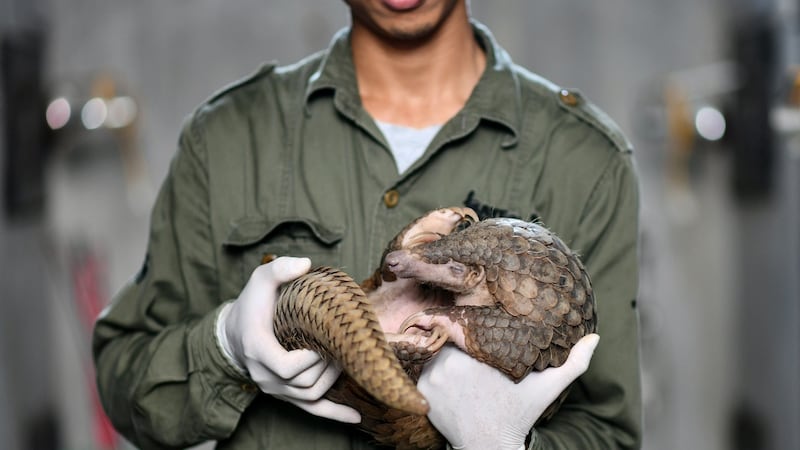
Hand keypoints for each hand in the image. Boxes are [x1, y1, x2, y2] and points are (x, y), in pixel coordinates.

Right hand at [219, 256, 360, 422]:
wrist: (237, 331)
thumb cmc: (253, 304)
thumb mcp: (260, 279)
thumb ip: (279, 268)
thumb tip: (304, 264)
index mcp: (257, 348)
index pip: (284, 367)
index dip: (308, 359)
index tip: (321, 342)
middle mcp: (264, 375)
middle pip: (303, 383)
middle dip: (327, 366)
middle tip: (342, 346)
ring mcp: (275, 388)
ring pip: (310, 396)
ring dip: (332, 381)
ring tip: (345, 360)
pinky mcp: (285, 395)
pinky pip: (310, 411)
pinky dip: (334, 415)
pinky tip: (355, 417)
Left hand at [417, 334, 599, 449]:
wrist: (489, 446)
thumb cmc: (518, 414)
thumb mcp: (547, 387)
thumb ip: (573, 362)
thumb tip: (596, 338)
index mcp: (480, 356)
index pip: (468, 324)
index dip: (472, 323)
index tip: (481, 328)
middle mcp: (451, 364)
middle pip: (449, 336)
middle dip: (458, 338)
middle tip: (470, 344)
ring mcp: (433, 378)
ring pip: (435, 351)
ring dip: (444, 352)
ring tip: (460, 359)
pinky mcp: (423, 392)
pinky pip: (423, 369)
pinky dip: (433, 370)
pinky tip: (449, 377)